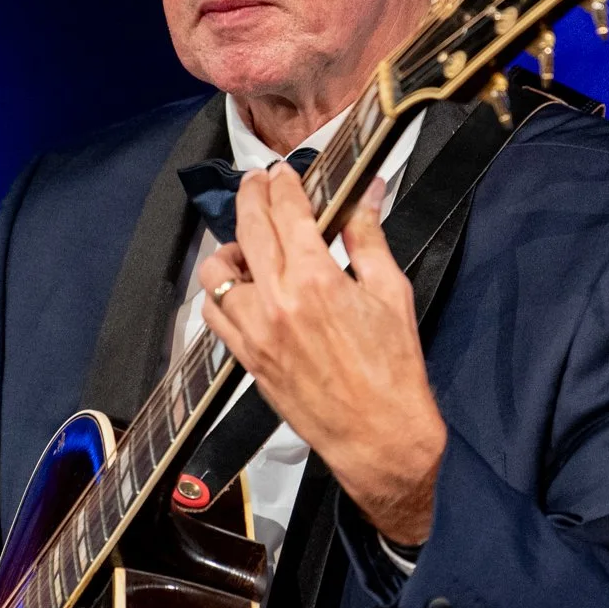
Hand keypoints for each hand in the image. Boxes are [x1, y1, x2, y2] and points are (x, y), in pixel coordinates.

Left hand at [197, 165, 445, 543]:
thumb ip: (368, 238)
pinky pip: (214, 315)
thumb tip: (367, 193)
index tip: (283, 172)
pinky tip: (241, 288)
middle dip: (251, 196)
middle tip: (259, 184)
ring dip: (230, 248)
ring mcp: (255, 332)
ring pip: (217, 272)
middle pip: (248, 229)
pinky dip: (221, 293)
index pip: (286, 212)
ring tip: (248, 245)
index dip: (282, 184)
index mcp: (316, 279)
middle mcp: (276, 301)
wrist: (378, 436)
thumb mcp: (390, 293)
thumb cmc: (393, 368)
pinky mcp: (246, 359)